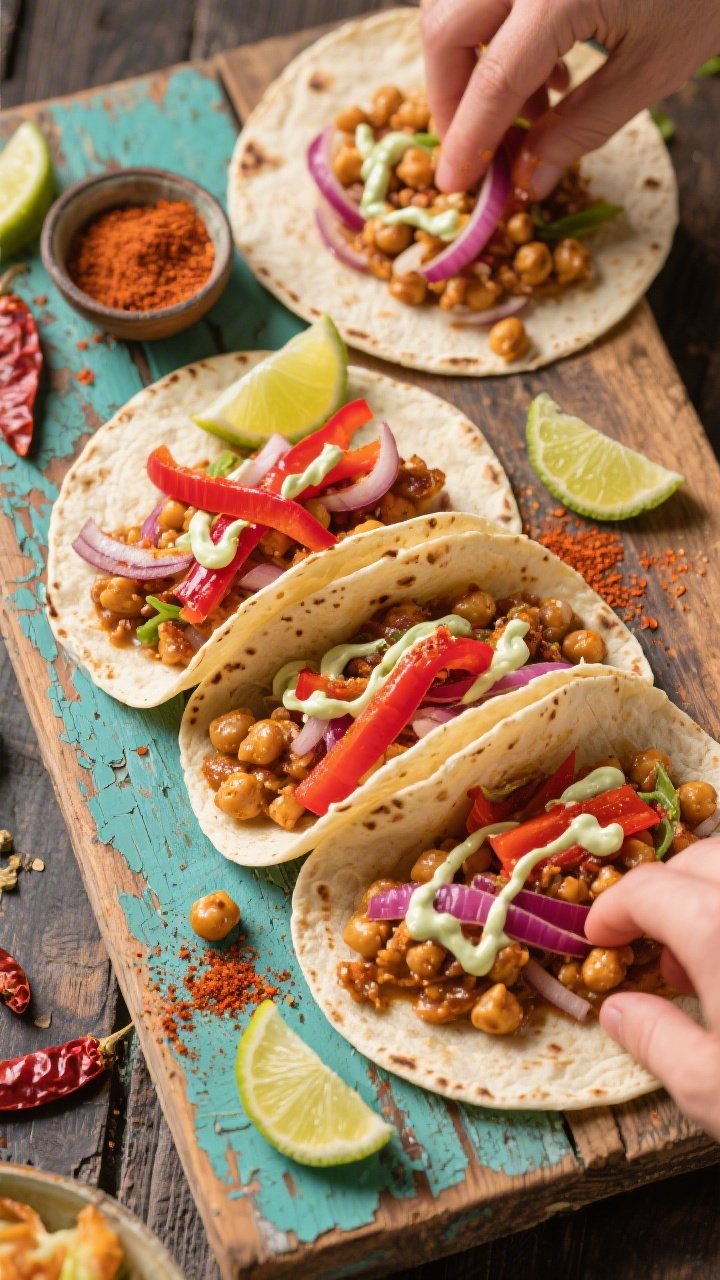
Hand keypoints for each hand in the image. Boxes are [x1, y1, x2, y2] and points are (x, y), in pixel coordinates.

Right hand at [421, 0, 719, 196]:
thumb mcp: (652, 68)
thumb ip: (581, 127)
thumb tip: (528, 181)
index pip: (494, 81)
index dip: (468, 140)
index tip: (454, 183)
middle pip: (445, 30)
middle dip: (451, 97)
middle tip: (478, 147)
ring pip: (452, 3)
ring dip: (469, 62)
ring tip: (530, 105)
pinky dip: (491, 29)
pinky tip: (543, 63)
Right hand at [586, 839, 719, 1138]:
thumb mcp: (710, 1089)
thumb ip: (654, 1039)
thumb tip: (617, 1011)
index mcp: (717, 926)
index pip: (649, 889)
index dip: (611, 911)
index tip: (597, 937)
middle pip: (699, 859)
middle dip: (665, 891)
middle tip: (649, 945)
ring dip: (708, 894)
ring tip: (702, 959)